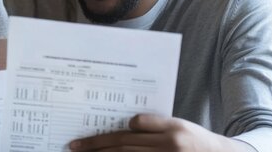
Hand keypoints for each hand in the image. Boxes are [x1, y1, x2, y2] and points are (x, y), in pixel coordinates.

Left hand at [68, 114, 254, 151]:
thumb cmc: (197, 140)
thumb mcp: (179, 125)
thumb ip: (154, 124)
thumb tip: (129, 123)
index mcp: (172, 131)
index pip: (134, 128)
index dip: (110, 134)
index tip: (89, 138)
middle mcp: (169, 147)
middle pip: (124, 146)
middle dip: (96, 146)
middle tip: (74, 147)